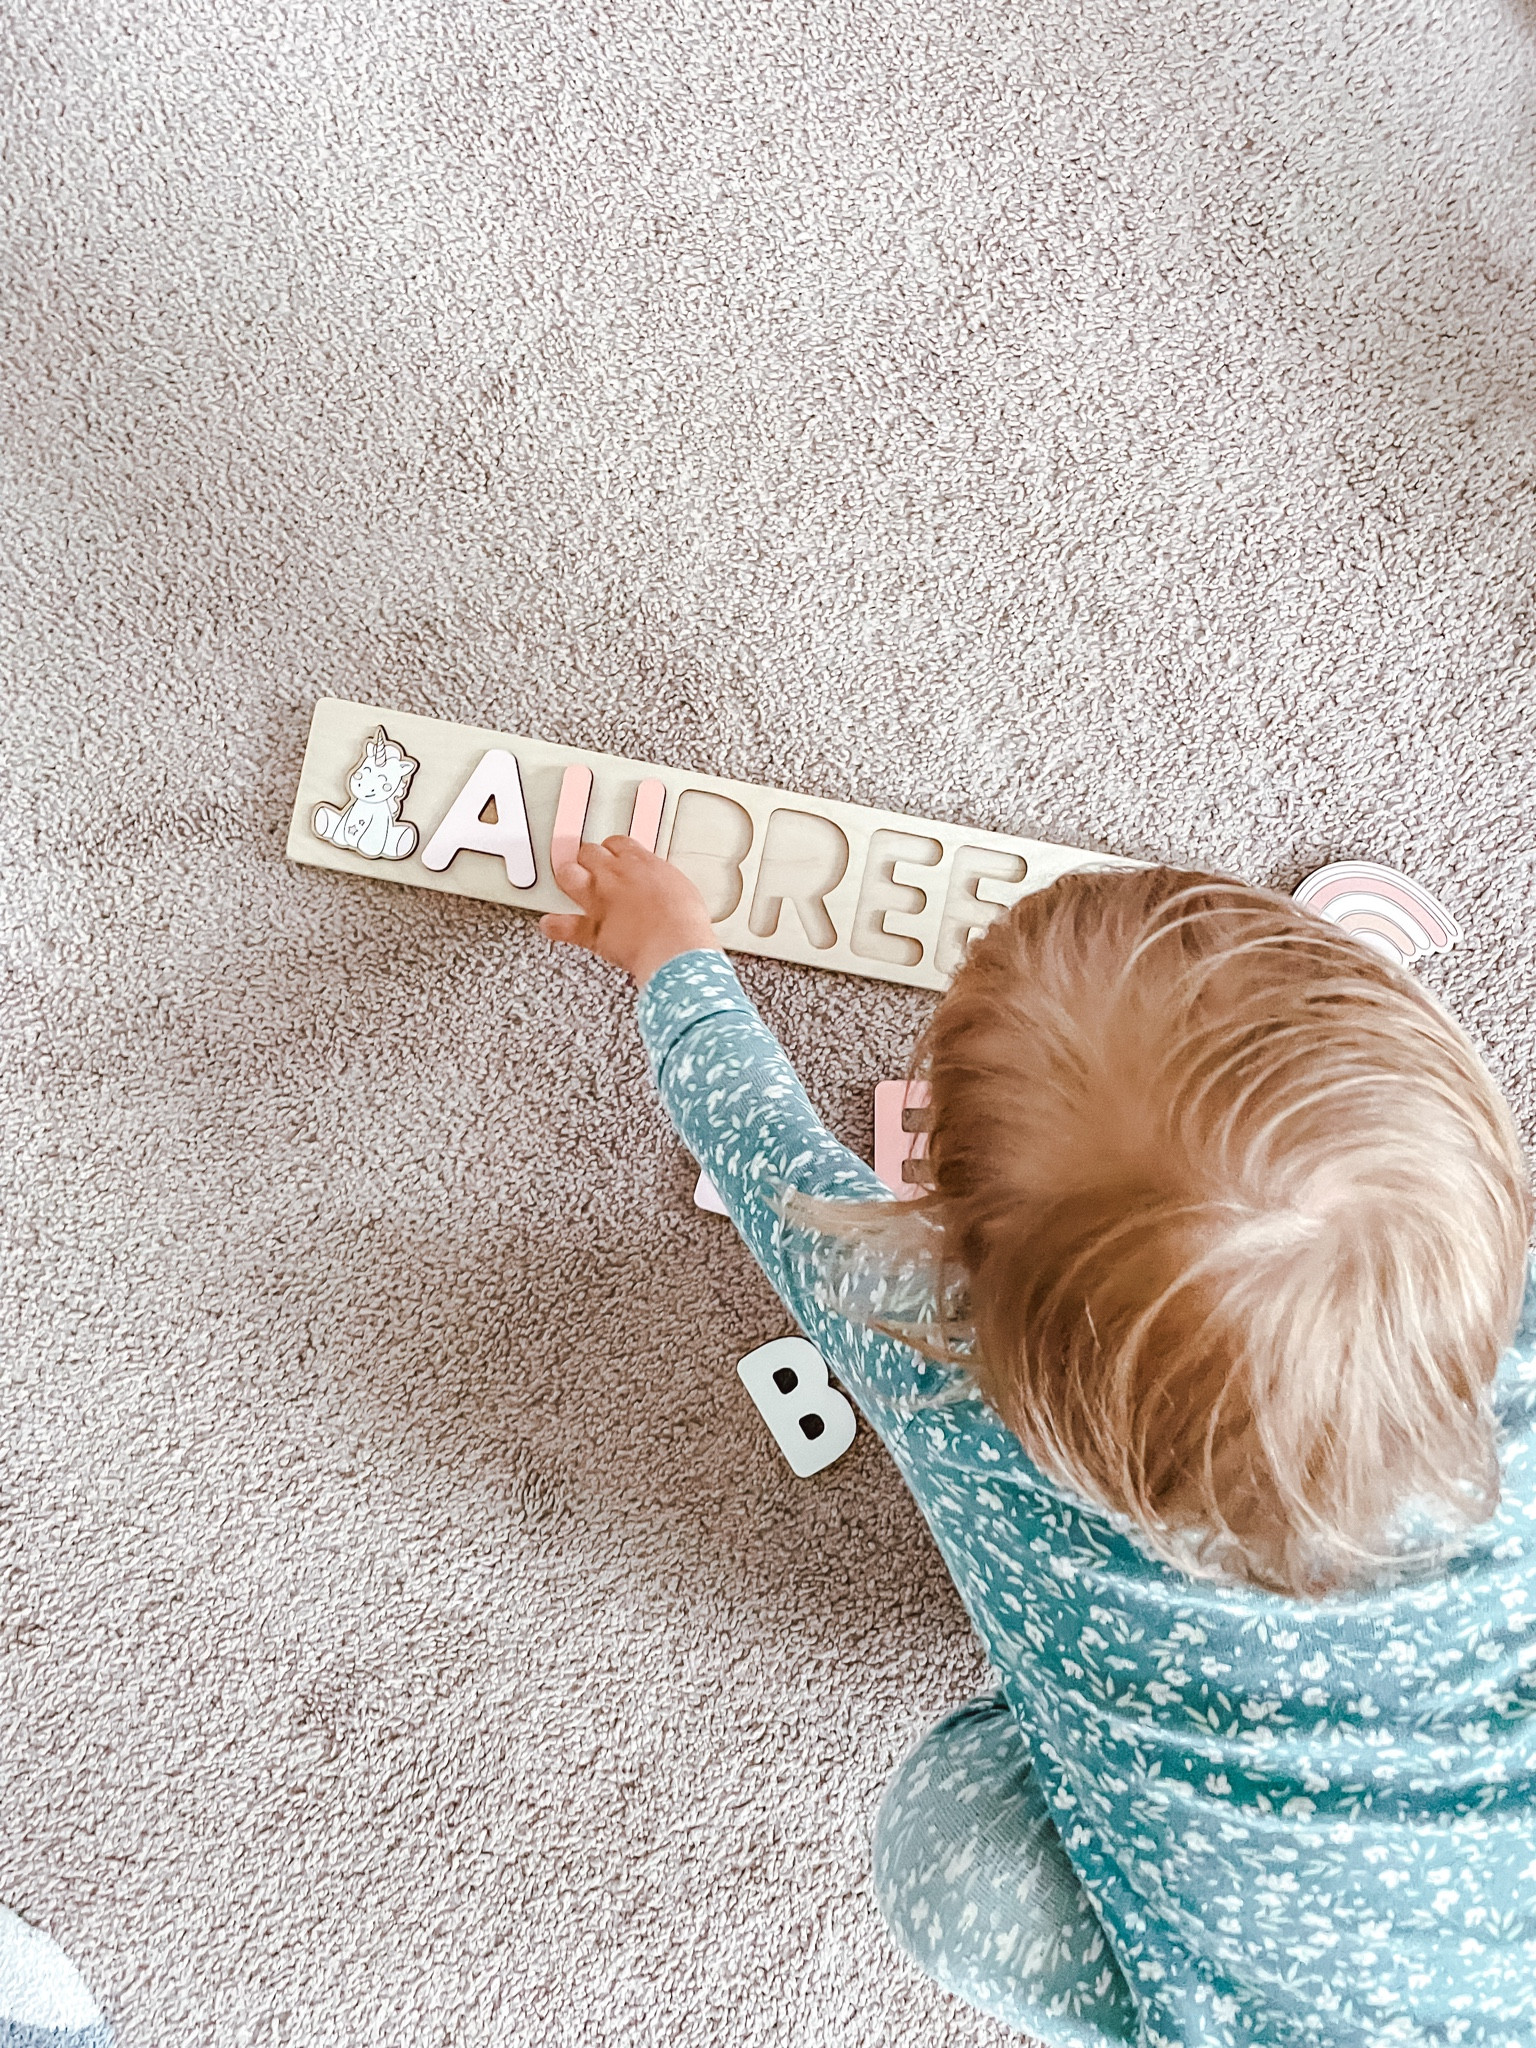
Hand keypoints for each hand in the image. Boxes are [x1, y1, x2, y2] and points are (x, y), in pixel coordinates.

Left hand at [540, 836, 719, 984]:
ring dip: (568, 878)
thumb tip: (662, 886)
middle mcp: (614, 876)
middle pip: (589, 852)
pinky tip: (550, 924)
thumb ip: (662, 882)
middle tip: (592, 865)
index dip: (613, 848)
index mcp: (640, 863)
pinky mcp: (591, 929)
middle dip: (589, 858)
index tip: (615, 854)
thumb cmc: (684, 921)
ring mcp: (599, 901)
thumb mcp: (682, 887)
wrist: (675, 946)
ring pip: (568, 876)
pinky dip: (554, 925)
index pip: (617, 842)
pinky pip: (561, 925)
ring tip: (569, 881)